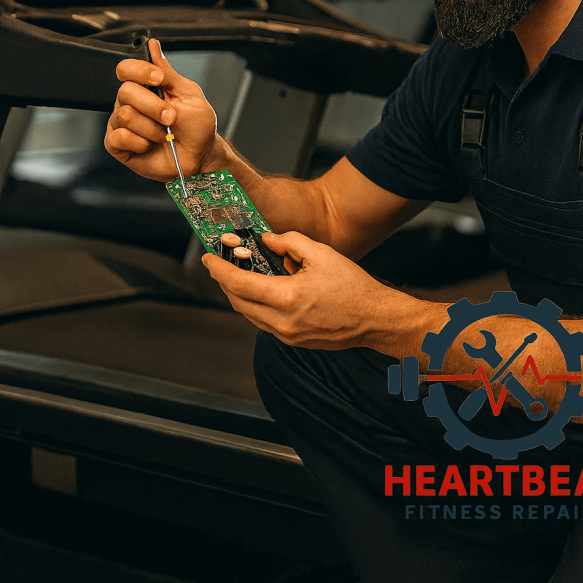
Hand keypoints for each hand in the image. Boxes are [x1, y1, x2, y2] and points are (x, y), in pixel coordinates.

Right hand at [105, 38, 222, 180]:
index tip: (159, 79)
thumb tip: (153, 46)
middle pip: (125, 91)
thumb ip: (168, 72)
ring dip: (152, 128)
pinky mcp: (118, 145)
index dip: (140, 71)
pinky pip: (118, 137)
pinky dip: (140, 143)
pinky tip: (149, 145)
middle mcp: (130, 103)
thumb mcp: (189, 94)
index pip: (126, 69)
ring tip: (163, 135)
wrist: (200, 156)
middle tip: (171, 118)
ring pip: (125, 115)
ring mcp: (121, 124)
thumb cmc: (197, 126)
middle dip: (154, 106)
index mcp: (145, 87)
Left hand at [202, 230, 415, 351]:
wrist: (373, 319)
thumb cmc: (352, 287)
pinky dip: (256, 305)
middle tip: (220, 265)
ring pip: (249, 314)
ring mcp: (286, 335)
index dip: (219, 270)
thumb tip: (267, 241)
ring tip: (239, 275)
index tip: (208, 259)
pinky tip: (263, 291)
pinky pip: (263, 322)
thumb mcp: (321, 253)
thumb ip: (290, 243)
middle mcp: (282, 322)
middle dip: (224, 282)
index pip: (239, 283)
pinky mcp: (293, 341)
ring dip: (239, 295)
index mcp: (287, 298)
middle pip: (238, 301)